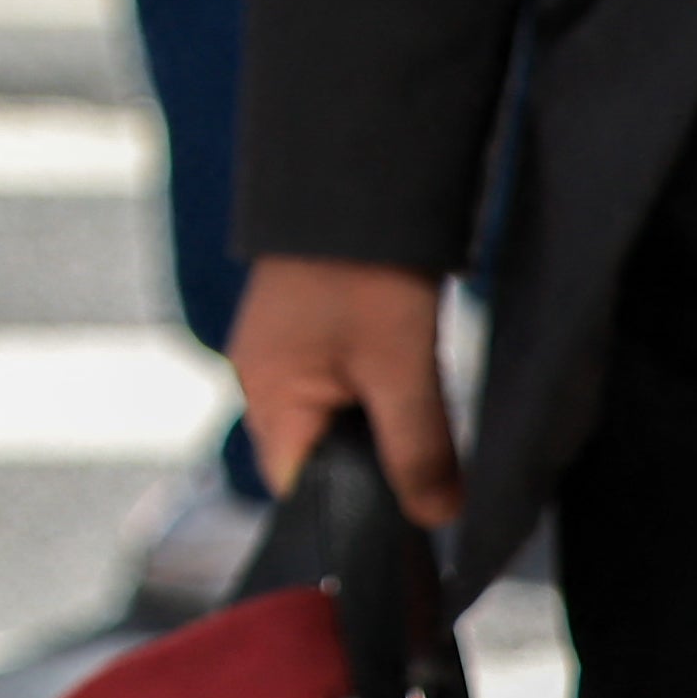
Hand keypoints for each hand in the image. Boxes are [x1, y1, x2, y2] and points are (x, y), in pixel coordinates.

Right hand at [230, 255, 463, 525]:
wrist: (358, 180)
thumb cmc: (368, 273)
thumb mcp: (404, 371)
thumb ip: (418, 451)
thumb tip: (437, 517)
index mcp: (268, 398)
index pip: (296, 491)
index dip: (349, 510)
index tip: (404, 513)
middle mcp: (259, 379)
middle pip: (313, 458)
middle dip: (367, 467)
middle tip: (425, 458)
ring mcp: (276, 350)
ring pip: (327, 419)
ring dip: (372, 425)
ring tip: (414, 403)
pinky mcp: (300, 327)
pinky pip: (331, 383)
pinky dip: (368, 391)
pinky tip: (401, 372)